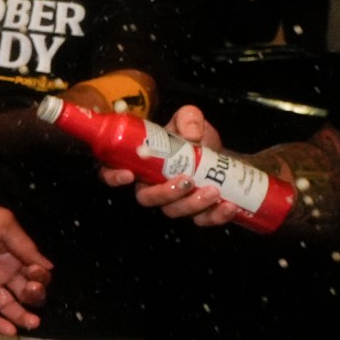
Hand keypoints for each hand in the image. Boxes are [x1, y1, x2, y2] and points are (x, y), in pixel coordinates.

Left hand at [0, 197, 52, 335]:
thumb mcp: (4, 225)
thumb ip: (26, 246)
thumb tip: (49, 267)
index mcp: (13, 253)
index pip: (34, 272)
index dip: (40, 277)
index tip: (36, 275)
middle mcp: (2, 269)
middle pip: (24, 290)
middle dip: (34, 296)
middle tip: (32, 293)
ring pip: (7, 304)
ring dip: (20, 315)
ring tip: (32, 323)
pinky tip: (10, 331)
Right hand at [99, 105, 251, 226]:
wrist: (223, 155)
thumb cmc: (197, 137)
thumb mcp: (190, 119)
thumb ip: (188, 119)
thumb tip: (191, 134)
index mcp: (142, 163)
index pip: (112, 173)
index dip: (113, 177)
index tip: (128, 174)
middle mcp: (152, 185)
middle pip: (146, 198)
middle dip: (165, 193)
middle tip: (187, 181)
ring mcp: (174, 201)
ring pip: (173, 211)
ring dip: (192, 204)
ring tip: (213, 191)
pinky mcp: (197, 213)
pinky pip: (201, 221)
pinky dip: (215, 216)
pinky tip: (228, 206)